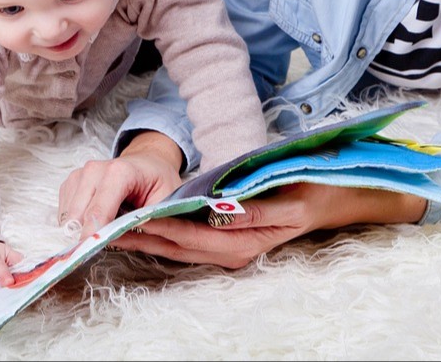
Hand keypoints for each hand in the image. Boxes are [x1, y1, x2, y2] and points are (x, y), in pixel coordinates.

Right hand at [58, 131, 182, 239]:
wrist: (149, 162)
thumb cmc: (158, 181)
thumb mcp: (164, 200)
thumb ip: (144, 220)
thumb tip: (115, 239)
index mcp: (120, 171)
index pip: (98, 210)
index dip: (93, 235)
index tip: (92, 253)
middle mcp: (95, 169)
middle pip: (78, 217)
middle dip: (89, 235)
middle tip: (107, 241)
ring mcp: (80, 174)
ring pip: (68, 217)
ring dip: (82, 229)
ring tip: (107, 225)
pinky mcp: (71, 182)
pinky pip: (64, 213)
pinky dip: (77, 223)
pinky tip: (97, 218)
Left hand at [107, 183, 427, 268]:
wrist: (332, 197)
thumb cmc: (309, 189)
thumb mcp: (285, 195)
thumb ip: (251, 206)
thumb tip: (217, 210)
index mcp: (246, 243)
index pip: (192, 237)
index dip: (161, 228)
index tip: (132, 218)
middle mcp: (234, 251)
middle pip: (179, 247)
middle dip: (143, 237)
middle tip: (108, 224)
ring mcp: (230, 248)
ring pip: (180, 246)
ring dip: (148, 237)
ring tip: (114, 225)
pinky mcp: (228, 239)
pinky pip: (189, 239)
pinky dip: (165, 232)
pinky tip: (143, 222)